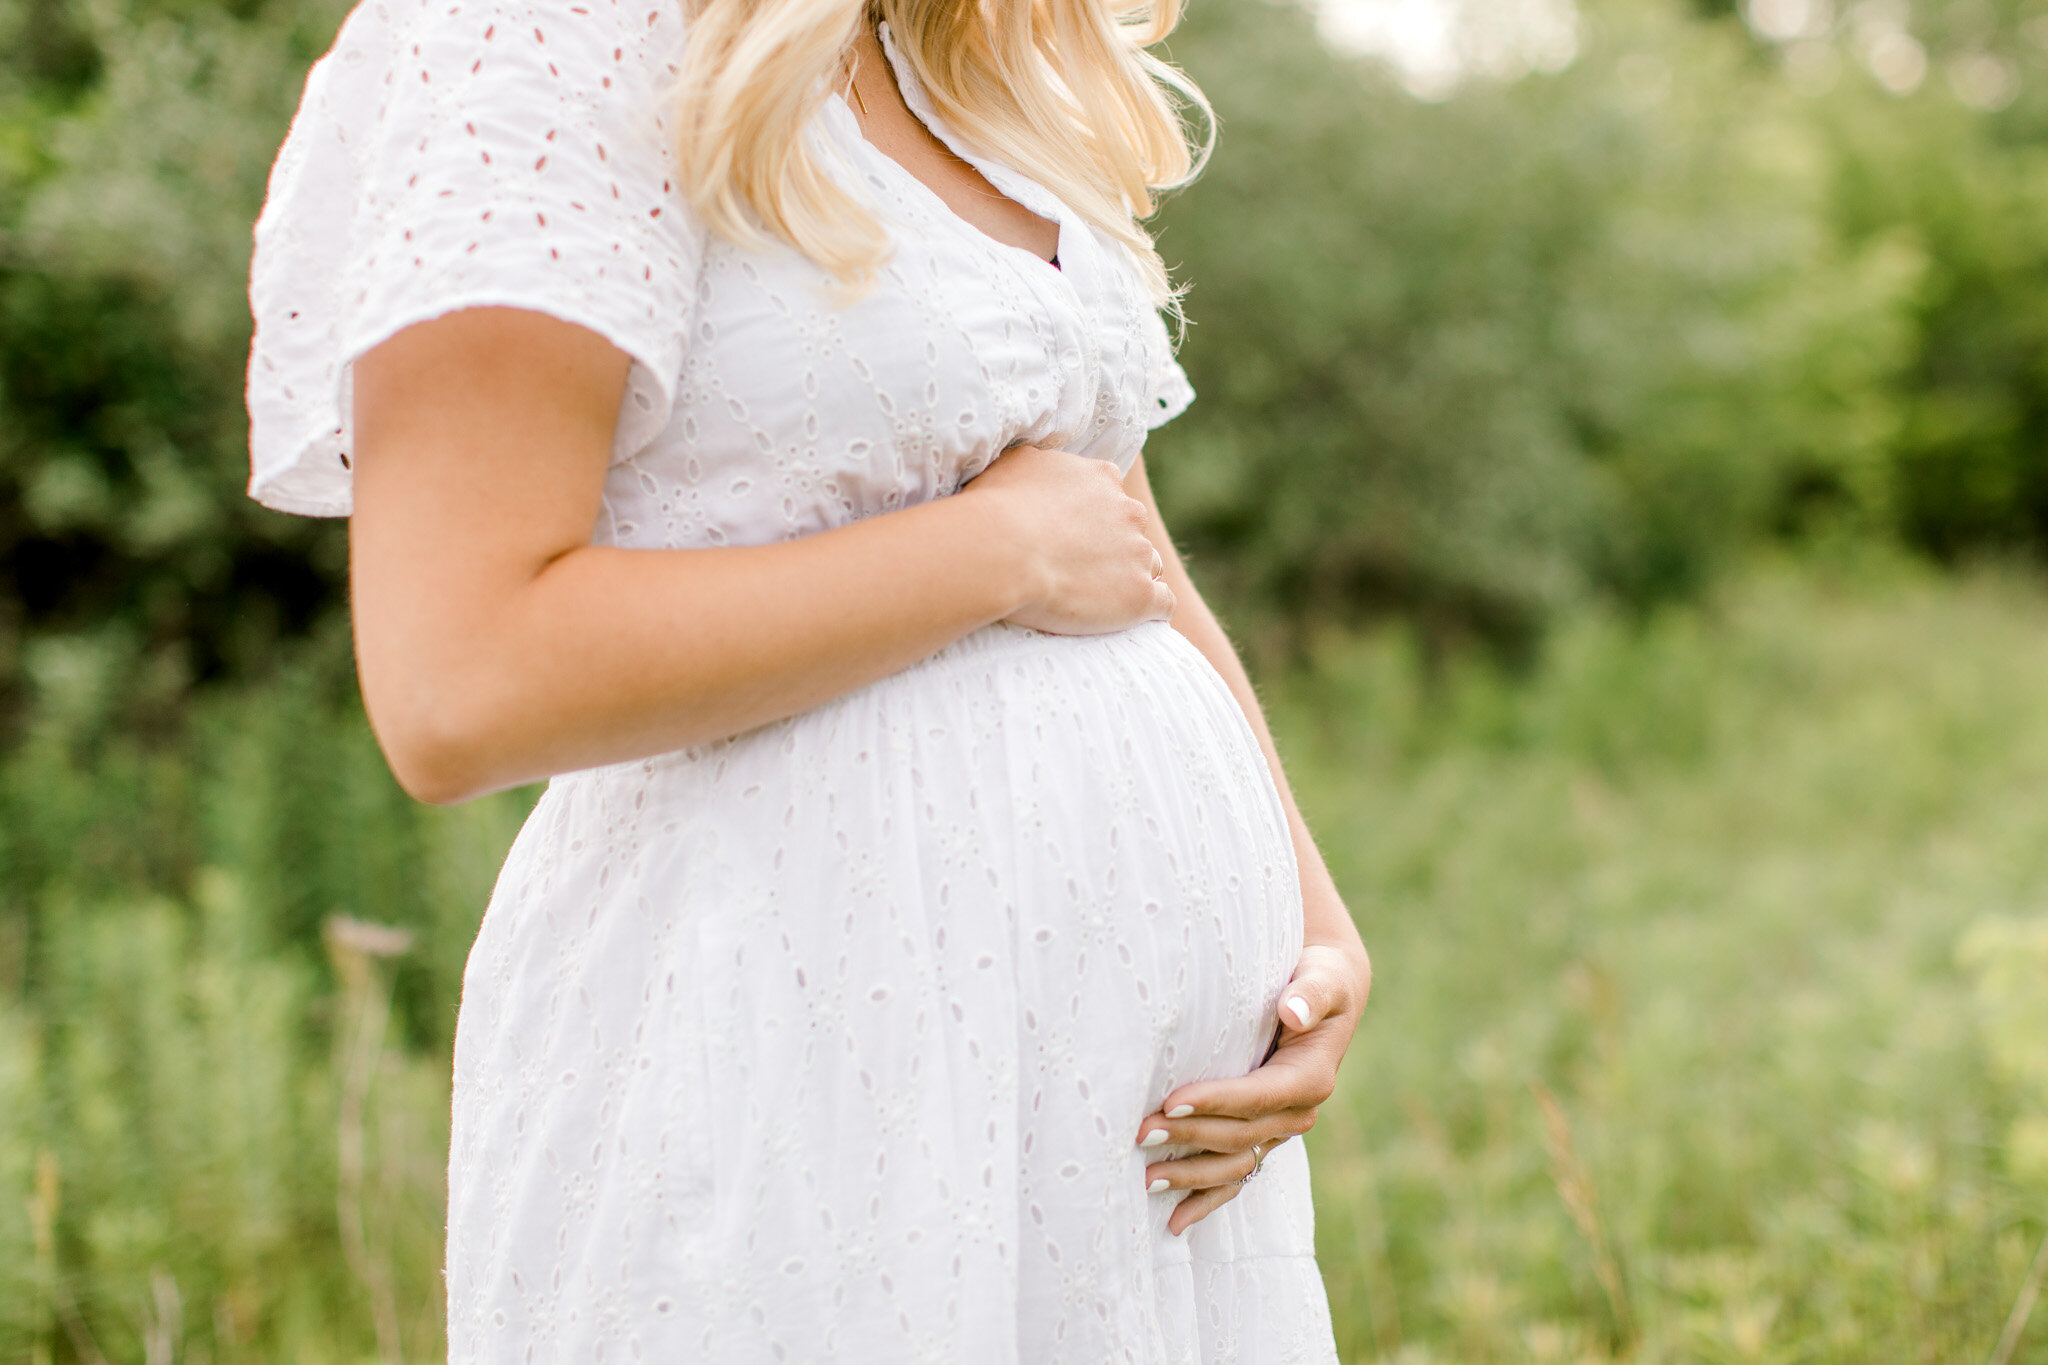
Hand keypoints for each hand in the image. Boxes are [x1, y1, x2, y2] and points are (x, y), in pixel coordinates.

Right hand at [959, 444, 1174, 634]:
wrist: (1002, 552)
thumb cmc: (997, 507)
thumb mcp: (1017, 462)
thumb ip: (1044, 463)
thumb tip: (1043, 466)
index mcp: (1102, 478)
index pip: (1113, 495)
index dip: (1094, 518)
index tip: (1073, 535)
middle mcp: (1128, 511)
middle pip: (1133, 531)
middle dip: (1114, 547)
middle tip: (1078, 568)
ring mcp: (1138, 553)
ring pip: (1149, 566)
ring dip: (1129, 578)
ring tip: (1098, 597)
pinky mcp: (1141, 595)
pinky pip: (1164, 603)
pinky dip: (1151, 610)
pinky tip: (1131, 617)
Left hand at [1134, 941, 1370, 1235]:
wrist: (1324, 996)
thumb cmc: (1318, 979)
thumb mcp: (1323, 978)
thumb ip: (1309, 994)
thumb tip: (1291, 1011)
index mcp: (1311, 1078)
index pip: (1258, 1097)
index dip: (1216, 1101)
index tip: (1172, 1100)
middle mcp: (1297, 1113)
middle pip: (1239, 1134)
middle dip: (1189, 1136)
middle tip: (1140, 1131)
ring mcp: (1279, 1130)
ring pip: (1234, 1163)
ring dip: (1191, 1174)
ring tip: (1146, 1177)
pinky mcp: (1262, 1137)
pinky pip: (1235, 1178)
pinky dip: (1206, 1201)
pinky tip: (1173, 1222)